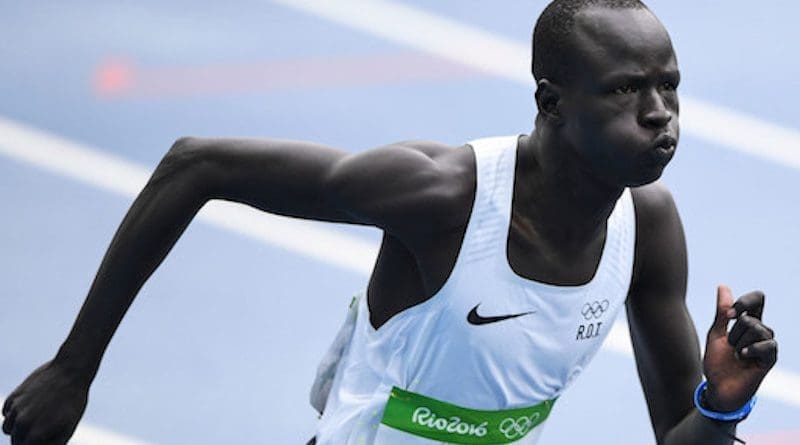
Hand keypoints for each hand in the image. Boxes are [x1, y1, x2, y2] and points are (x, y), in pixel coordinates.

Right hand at [2, 360, 88, 444]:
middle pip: (16, 441)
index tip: (41, 437)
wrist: (70, 371)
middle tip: (44, 427)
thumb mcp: (68, 428)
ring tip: (37, 417)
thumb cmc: (73, 401)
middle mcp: (22, 423)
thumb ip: (53, 443)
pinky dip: (14, 413)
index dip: (34, 444)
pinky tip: (31, 405)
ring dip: (18, 427)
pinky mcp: (13, 396)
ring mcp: (15, 409)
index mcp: (35, 435)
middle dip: (27, 439)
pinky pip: (6, 412)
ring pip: (8, 428)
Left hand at [703, 285, 777, 411]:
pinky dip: (750, 349)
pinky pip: (767, 344)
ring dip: (739, 342)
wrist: (718, 388)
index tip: (728, 316)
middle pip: (750, 318)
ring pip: (757, 329)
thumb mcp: (716, 333)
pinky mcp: (770, 359)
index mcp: (749, 322)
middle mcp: (761, 332)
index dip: (744, 302)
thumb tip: (723, 286)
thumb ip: (722, 312)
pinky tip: (742, 357)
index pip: (758, 299)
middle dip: (733, 333)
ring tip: (736, 355)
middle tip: (730, 348)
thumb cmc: (717, 362)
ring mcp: (767, 345)